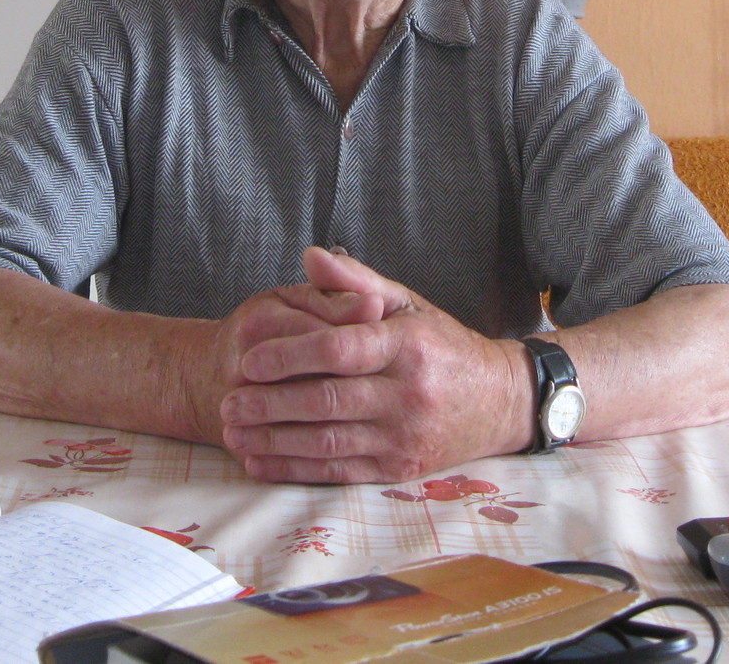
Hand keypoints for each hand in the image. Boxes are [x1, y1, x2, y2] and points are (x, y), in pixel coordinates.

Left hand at [217, 247, 531, 483]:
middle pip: (325, 400)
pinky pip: (337, 472)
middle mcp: (408, 393)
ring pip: (326, 442)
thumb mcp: (407, 304)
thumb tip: (310, 256)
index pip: (339, 349)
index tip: (250, 360)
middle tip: (229, 401)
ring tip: (234, 431)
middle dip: (269, 403)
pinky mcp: (398, 469)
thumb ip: (356, 283)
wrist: (499, 402)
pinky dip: (293, 470)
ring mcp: (404, 436)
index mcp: (407, 344)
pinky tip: (260, 460)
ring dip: (273, 440)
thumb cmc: (442, 346)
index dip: (289, 355)